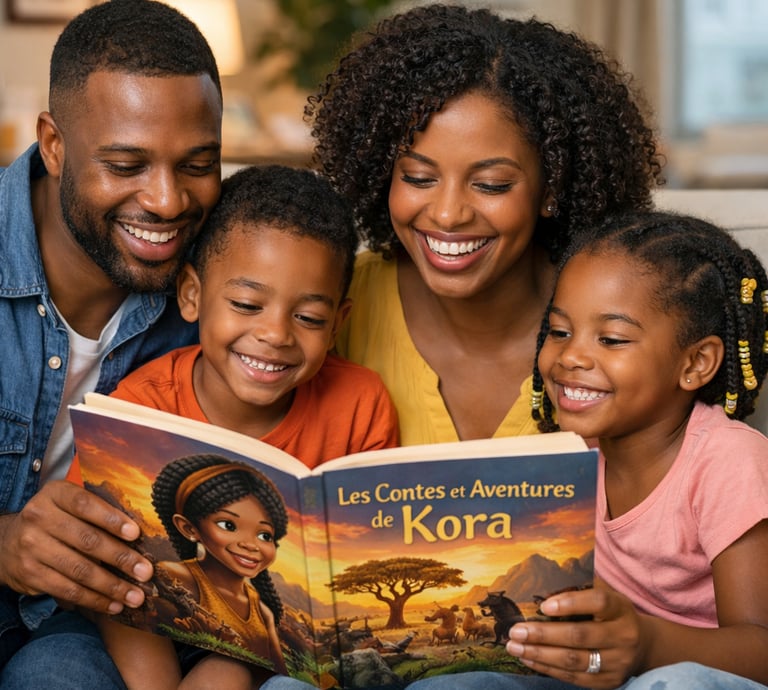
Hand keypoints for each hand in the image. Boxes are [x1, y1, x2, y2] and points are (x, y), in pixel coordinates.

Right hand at [0, 480, 152, 613]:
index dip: (111, 519)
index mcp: (55, 494)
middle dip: (121, 558)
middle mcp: (39, 518)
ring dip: (111, 586)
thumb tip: (139, 533)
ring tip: (135, 596)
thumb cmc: (55, 519)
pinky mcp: (30, 574)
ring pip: (79, 570)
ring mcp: (32, 547)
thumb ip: (97, 510)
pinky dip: (94, 600)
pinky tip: (113, 605)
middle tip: (145, 572)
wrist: (7, 542)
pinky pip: (67, 590)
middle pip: (87, 540)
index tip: (135, 534)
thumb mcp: (68, 503)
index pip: (85, 504)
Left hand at [505, 585, 645, 688]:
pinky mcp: (608, 682)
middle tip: (516, 630)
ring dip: (539, 653)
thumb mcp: (607, 599)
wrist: (643, 647)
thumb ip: (580, 598)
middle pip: (579, 635)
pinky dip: (547, 668)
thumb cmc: (613, 617)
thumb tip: (538, 601)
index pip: (598, 602)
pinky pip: (573, 677)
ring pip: (573, 660)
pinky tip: (529, 658)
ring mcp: (616, 663)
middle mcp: (623, 637)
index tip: (543, 606)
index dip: (570, 603)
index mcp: (621, 609)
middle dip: (543, 634)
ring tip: (515, 646)